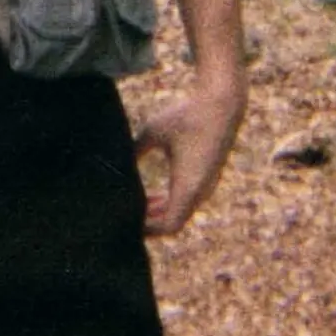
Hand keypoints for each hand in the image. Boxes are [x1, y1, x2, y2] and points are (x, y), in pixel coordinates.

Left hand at [132, 77, 244, 237]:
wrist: (222, 105)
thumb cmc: (186, 116)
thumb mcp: (153, 131)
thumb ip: (134, 150)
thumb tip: (113, 164)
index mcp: (188, 186)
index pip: (169, 226)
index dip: (149, 230)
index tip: (127, 224)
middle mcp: (200, 192)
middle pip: (172, 224)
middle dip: (149, 224)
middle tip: (123, 220)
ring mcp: (205, 187)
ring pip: (180, 213)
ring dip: (158, 214)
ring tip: (132, 208)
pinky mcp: (206, 179)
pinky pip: (185, 202)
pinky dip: (168, 204)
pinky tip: (149, 196)